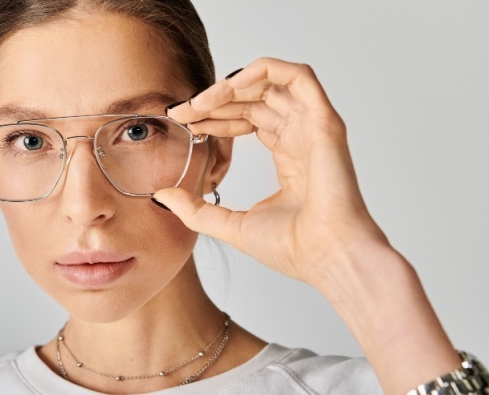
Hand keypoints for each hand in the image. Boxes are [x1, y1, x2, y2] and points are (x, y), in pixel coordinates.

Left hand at [156, 57, 389, 285]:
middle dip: (214, 100)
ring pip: (270, 83)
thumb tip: (161, 195)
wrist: (327, 258)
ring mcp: (313, 126)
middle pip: (254, 98)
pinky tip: (231, 86)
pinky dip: (263, 71)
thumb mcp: (230, 224)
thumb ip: (195, 209)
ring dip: (231, 85)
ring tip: (200, 102)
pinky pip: (297, 77)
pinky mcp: (324, 121)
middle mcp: (301, 135)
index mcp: (288, 155)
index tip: (182, 121)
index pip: (247, 118)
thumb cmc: (293, 247)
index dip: (213, 115)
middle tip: (182, 111)